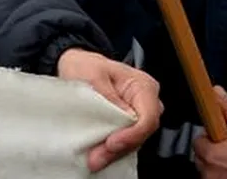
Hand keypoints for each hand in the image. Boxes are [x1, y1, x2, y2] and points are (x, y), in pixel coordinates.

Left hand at [57, 48, 161, 171]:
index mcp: (143, 86)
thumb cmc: (86, 66)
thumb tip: (124, 114)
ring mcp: (138, 115)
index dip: (132, 133)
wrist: (78, 66)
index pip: (148, 116)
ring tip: (95, 159)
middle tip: (98, 156)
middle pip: (142, 132)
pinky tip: (98, 155)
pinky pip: (124, 140)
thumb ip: (108, 94)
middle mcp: (146, 102)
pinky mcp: (127, 124)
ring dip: (115, 152)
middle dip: (121, 147)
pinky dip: (112, 150)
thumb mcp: (92, 73)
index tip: (112, 142)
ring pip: (134, 140)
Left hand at [193, 87, 226, 178]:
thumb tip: (216, 92)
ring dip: (219, 168)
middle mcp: (206, 170)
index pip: (198, 140)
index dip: (213, 138)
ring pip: (209, 170)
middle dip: (216, 153)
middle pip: (203, 156)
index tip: (224, 140)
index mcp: (209, 152)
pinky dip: (224, 177)